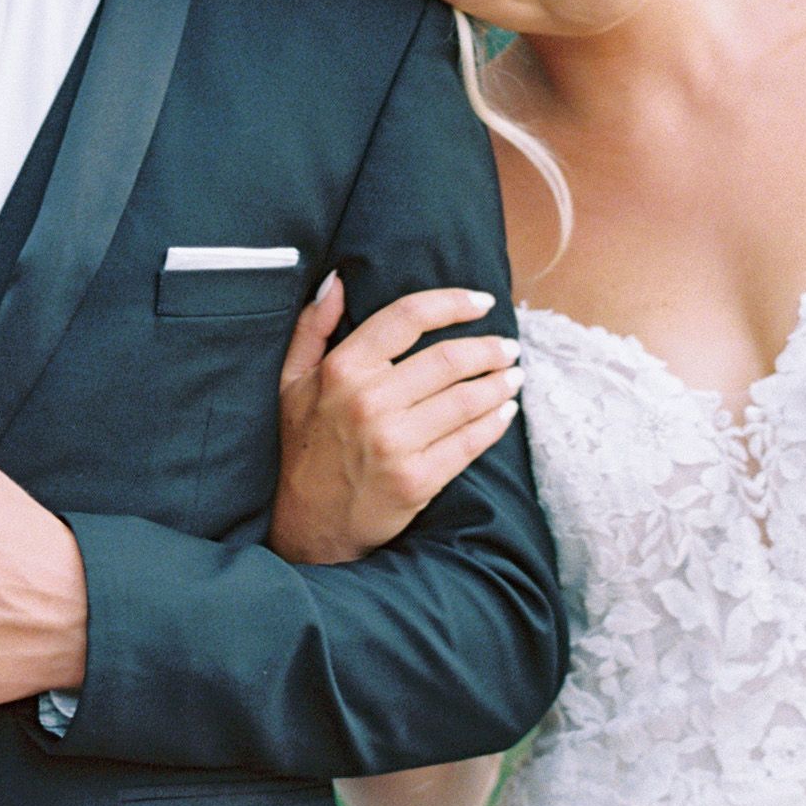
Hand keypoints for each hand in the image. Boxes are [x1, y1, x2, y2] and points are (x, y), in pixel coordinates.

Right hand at [268, 273, 517, 565]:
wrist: (304, 524)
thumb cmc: (301, 446)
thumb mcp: (290, 380)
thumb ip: (313, 327)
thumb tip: (339, 280)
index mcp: (342, 370)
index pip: (407, 317)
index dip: (452, 302)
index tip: (481, 301)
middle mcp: (369, 402)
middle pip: (448, 359)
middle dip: (489, 348)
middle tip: (508, 346)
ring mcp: (395, 444)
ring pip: (466, 399)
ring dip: (499, 383)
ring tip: (514, 374)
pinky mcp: (416, 481)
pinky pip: (470, 442)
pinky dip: (495, 422)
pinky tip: (506, 411)